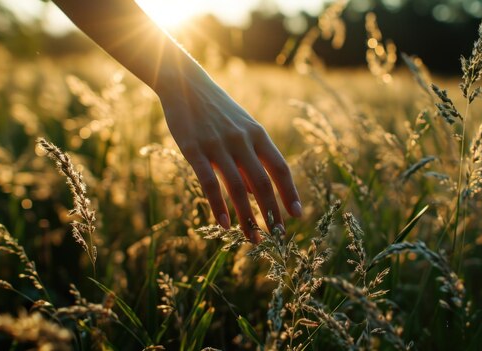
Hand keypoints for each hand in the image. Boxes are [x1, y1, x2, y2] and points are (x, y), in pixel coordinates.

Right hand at [158, 73, 301, 242]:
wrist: (185, 83)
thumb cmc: (217, 110)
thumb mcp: (241, 128)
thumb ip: (251, 158)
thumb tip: (255, 193)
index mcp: (257, 134)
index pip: (280, 168)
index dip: (290, 193)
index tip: (296, 215)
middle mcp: (242, 140)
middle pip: (263, 183)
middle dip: (272, 213)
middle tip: (277, 236)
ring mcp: (218, 145)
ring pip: (238, 188)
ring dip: (248, 217)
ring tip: (253, 238)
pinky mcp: (194, 150)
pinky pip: (209, 183)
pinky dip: (218, 207)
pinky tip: (224, 225)